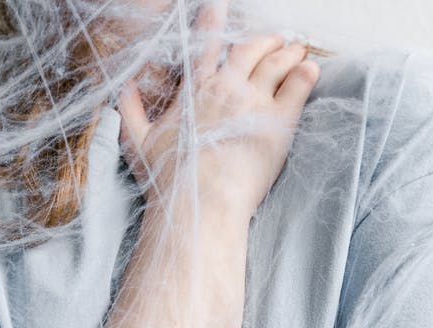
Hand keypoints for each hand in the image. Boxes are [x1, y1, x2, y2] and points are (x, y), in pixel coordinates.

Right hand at [117, 0, 320, 229]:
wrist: (200, 203)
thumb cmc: (168, 178)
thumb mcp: (137, 141)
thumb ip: (128, 109)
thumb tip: (121, 87)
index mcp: (195, 90)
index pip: (206, 46)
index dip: (214, 22)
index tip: (219, 5)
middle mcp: (226, 87)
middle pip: (250, 49)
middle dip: (265, 39)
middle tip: (277, 39)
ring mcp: (254, 101)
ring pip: (277, 63)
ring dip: (290, 52)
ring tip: (299, 50)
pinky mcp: (279, 121)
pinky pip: (298, 86)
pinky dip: (306, 73)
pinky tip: (311, 68)